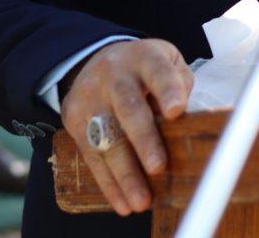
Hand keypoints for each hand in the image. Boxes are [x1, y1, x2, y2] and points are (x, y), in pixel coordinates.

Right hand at [60, 39, 192, 215]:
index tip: (176, 112)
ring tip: (142, 200)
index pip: (157, 71)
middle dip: (143, 140)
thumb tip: (183, 122)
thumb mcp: (166, 60)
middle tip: (159, 167)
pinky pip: (92, 156)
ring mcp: (91, 98)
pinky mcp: (75, 120)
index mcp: (143, 57)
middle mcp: (114, 75)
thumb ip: (179, 85)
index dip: (167, 90)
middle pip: (128, 107)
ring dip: (125, 174)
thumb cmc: (144, 67)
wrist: (96, 59)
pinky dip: (108, 182)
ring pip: (107, 138)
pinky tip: (123, 201)